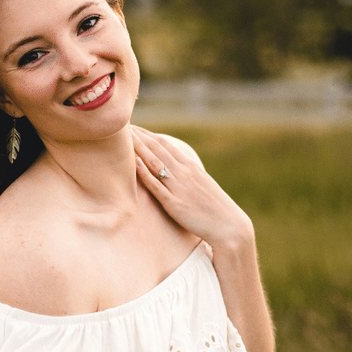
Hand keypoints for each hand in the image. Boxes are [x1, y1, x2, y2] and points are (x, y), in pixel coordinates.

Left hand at [130, 126, 254, 250]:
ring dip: (138, 148)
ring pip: (154, 162)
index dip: (148, 135)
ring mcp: (178, 187)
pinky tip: (132, 161)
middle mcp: (184, 173)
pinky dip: (143, 171)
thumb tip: (178, 173)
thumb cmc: (216, 209)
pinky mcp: (174, 203)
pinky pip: (155, 185)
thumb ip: (189, 177)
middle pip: (157, 149)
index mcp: (191, 167)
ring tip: (123, 138)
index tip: (134, 128)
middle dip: (138, 137)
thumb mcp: (203, 186)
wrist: (229, 225)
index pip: (165, 144)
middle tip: (122, 126)